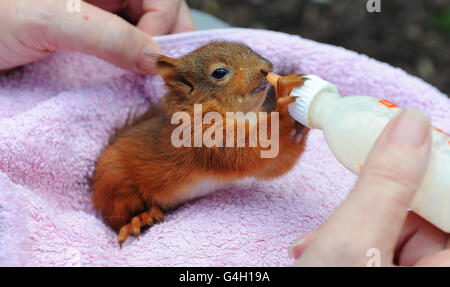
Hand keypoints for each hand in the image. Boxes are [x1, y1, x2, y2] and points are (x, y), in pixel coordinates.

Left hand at [0, 0, 193, 73]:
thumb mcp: (47, 19)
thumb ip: (106, 35)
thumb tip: (157, 60)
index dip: (163, 27)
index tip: (149, 64)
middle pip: (162, 10)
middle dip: (167, 42)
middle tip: (159, 75)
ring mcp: (102, 10)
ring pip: (149, 29)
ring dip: (155, 56)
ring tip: (149, 81)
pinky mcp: (94, 32)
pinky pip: (130, 44)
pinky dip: (138, 63)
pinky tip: (134, 79)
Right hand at [290, 109, 449, 265]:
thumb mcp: (351, 242)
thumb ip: (385, 182)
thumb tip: (412, 123)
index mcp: (445, 270)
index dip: (440, 166)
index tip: (410, 143)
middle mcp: (434, 270)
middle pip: (428, 212)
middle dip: (380, 200)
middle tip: (353, 182)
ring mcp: (408, 272)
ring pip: (397, 227)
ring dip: (353, 222)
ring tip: (318, 238)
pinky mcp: (382, 270)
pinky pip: (379, 242)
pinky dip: (347, 238)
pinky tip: (315, 247)